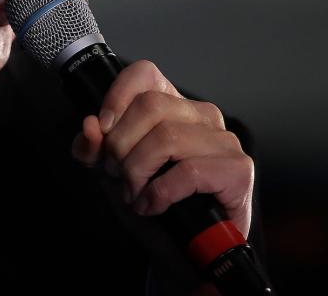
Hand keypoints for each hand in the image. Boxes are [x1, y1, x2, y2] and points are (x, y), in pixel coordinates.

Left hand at [70, 60, 253, 236]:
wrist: (178, 253)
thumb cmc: (149, 204)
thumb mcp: (108, 172)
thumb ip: (92, 148)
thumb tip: (90, 127)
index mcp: (173, 105)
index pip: (145, 74)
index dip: (117, 97)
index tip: (104, 129)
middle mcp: (202, 115)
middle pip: (150, 106)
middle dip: (121, 145)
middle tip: (118, 175)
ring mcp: (223, 141)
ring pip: (166, 137)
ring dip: (138, 173)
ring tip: (135, 193)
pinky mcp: (238, 170)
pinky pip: (189, 170)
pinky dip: (161, 193)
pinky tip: (154, 205)